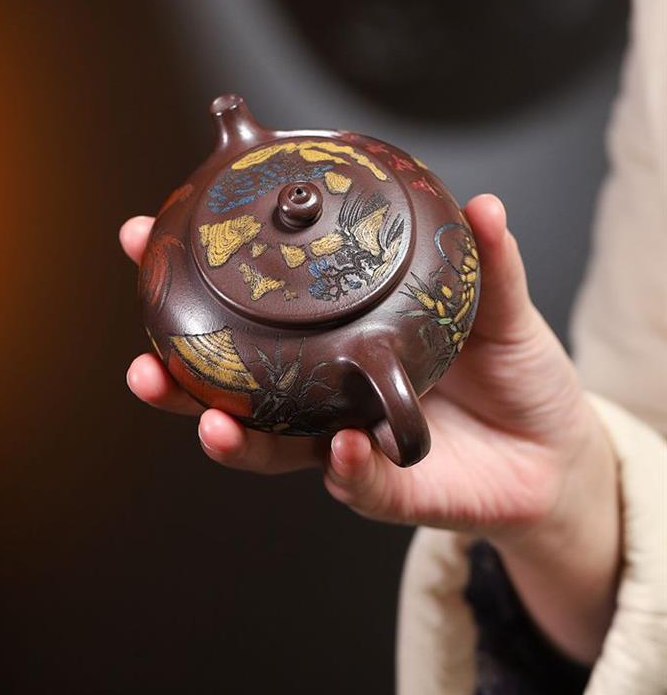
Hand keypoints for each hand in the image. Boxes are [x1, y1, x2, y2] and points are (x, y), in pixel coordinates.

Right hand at [120, 195, 619, 661]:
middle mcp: (326, 396)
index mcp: (335, 341)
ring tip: (211, 425)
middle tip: (145, 365)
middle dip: (179, 381)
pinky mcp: (388, 490)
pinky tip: (342, 450)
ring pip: (272, 448)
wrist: (554, 454)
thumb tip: (484, 204)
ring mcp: (347, 444)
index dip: (195, 283)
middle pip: (235, 390)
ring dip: (234, 439)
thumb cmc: (512, 374)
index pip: (253, 312)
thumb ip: (488, 263)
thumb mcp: (501, 309)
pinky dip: (347, 468)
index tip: (140, 241)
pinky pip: (357, 484)